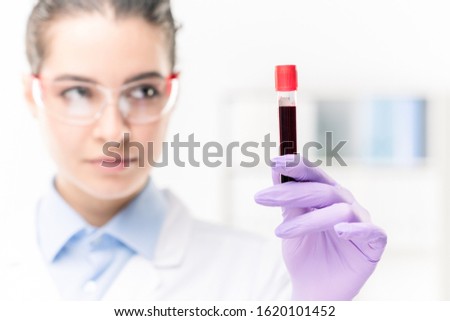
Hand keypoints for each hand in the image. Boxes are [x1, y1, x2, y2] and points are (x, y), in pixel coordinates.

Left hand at [254, 154, 386, 299]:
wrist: (314, 289)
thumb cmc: (304, 254)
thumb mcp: (290, 226)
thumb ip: (288, 202)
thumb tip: (277, 169)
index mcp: (326, 195)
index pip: (313, 175)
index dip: (296, 166)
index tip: (274, 161)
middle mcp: (345, 204)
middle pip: (322, 191)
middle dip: (291, 193)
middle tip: (262, 198)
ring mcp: (361, 222)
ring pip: (340, 211)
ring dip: (310, 220)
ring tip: (280, 232)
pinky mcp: (374, 244)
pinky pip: (370, 232)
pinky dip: (356, 230)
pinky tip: (340, 232)